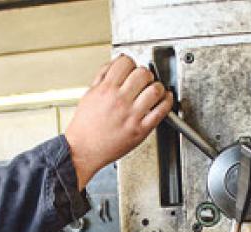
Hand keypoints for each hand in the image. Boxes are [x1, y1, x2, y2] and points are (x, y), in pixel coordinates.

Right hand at [65, 54, 173, 188]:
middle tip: (144, 80)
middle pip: (143, 73)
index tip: (131, 68)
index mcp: (106, 89)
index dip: (130, 63)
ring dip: (157, 87)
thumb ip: (102, 76)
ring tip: (154, 89)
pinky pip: (161, 111)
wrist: (84, 150)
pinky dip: (167, 102)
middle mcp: (120, 100)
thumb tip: (115, 62)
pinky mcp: (141, 129)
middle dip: (145, 74)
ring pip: (155, 90)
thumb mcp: (89, 95)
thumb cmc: (85, 126)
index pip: (126, 62)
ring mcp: (131, 115)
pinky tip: (164, 99)